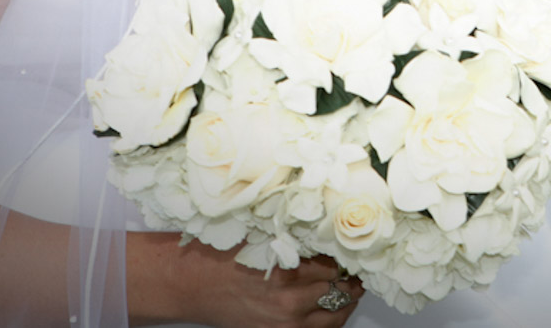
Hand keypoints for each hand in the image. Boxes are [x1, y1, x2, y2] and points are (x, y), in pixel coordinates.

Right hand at [129, 234, 364, 327]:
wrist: (192, 285)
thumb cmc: (223, 256)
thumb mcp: (264, 238)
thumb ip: (297, 240)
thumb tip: (332, 232)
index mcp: (287, 270)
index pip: (335, 265)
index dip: (348, 256)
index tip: (355, 250)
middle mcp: (289, 301)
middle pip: (340, 291)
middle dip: (352, 279)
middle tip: (358, 268)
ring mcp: (284, 324)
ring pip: (335, 317)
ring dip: (345, 302)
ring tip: (351, 288)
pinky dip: (329, 321)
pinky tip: (331, 309)